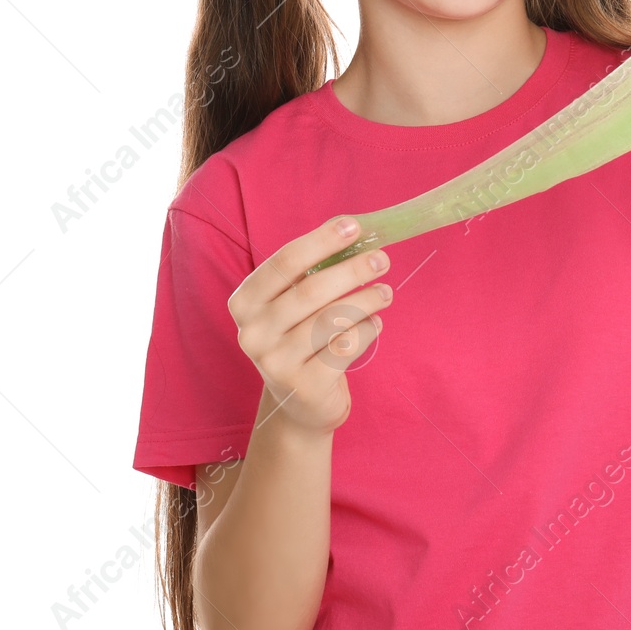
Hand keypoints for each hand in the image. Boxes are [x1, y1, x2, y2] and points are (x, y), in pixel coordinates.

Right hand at [228, 216, 393, 434]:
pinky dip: (367, 330)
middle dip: (352, 270)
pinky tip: (375, 323)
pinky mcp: (305, 386)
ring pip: (331, 319)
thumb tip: (353, 230)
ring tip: (385, 292)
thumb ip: (313, 271)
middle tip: (381, 260)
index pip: (284, 262)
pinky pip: (346, 347)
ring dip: (366, 300)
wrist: (299, 403)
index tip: (354, 226)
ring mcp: (276, 363)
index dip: (321, 241)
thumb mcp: (293, 304)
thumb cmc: (299, 338)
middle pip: (310, 290)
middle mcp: (253, 332)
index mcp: (245, 302)